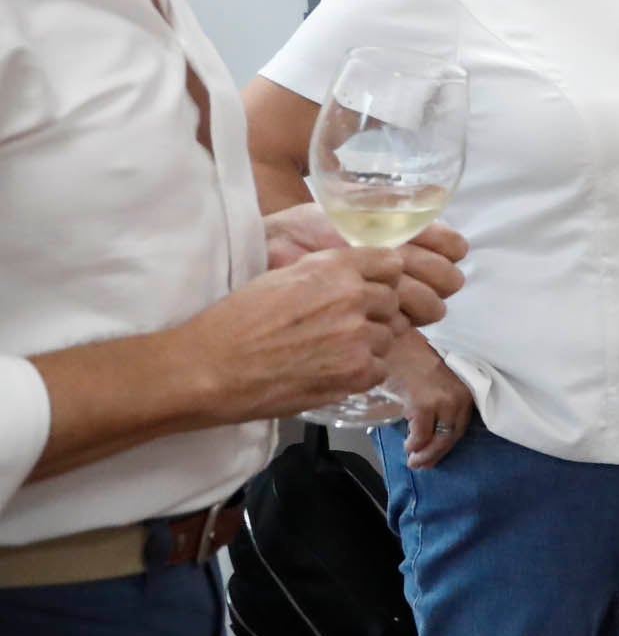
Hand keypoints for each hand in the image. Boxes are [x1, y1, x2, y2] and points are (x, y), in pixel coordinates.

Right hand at [183, 247, 411, 420]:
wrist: (209, 370)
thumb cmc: (234, 322)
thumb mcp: (281, 278)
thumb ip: (325, 274)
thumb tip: (355, 278)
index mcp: (333, 268)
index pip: (390, 262)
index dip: (380, 277)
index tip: (367, 288)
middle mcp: (353, 297)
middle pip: (392, 301)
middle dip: (373, 312)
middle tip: (340, 327)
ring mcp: (359, 337)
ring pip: (387, 336)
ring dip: (367, 344)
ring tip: (330, 352)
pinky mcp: (357, 373)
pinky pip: (379, 368)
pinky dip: (361, 373)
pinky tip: (330, 372)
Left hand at [265, 203, 467, 327]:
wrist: (269, 258)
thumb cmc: (305, 228)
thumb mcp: (351, 204)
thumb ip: (394, 200)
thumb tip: (438, 192)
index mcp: (406, 240)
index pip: (452, 246)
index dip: (447, 246)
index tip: (428, 244)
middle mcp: (407, 272)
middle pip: (449, 279)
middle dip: (433, 272)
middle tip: (405, 266)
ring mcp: (394, 301)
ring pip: (432, 306)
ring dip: (415, 296)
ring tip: (388, 287)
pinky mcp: (376, 326)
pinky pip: (403, 326)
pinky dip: (394, 317)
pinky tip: (372, 306)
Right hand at [392, 337, 476, 468]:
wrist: (391, 337)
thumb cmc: (407, 353)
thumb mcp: (431, 374)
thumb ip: (435, 396)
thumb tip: (427, 424)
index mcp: (464, 387)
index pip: (460, 423)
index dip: (447, 443)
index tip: (435, 455)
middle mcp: (459, 395)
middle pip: (453, 435)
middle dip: (437, 453)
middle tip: (422, 464)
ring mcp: (443, 400)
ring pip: (439, 439)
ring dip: (425, 454)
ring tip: (414, 461)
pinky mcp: (424, 404)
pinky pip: (421, 435)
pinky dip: (414, 444)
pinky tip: (408, 446)